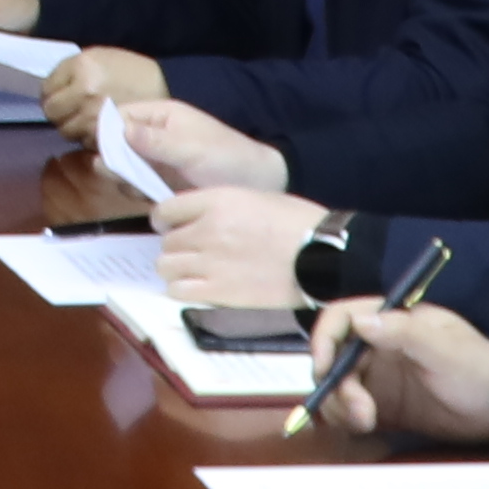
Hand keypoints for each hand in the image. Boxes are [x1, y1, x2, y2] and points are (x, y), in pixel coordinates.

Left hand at [37, 45, 170, 134]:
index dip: (51, 94)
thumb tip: (45, 92)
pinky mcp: (107, 136)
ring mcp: (95, 117)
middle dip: (59, 112)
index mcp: (82, 69)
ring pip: (66, 131)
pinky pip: (84, 142)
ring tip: (86, 118)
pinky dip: (88, 138)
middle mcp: (85, 93)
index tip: (59, 95)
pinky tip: (99, 128)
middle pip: (52, 113)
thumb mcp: (95, 57)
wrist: (164, 85)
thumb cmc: (127, 69)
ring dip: (72, 126)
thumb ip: (68, 72)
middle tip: (71, 108)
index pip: (46, 91)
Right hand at [111, 98, 280, 196]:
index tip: (107, 153)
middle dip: (114, 159)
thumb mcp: (192, 149)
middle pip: (117, 143)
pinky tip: (147, 199)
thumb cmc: (228, 158)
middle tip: (119, 174)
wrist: (258, 185)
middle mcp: (155, 135)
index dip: (109, 132)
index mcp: (162, 116)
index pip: (122, 116)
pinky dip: (137, 192)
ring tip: (138, 188)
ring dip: (125, 178)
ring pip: (125, 166)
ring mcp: (158, 161)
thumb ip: (155, 141)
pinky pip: (139, 185)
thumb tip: (120, 130)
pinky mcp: (163, 184)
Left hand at [153, 184, 329, 312]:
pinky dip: (182, 289)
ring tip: (193, 271)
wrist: (322, 255)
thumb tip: (197, 218)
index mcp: (217, 201)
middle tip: (192, 252)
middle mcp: (207, 229)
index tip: (171, 227)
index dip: (165, 220)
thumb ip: (220, 206)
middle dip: (176, 247)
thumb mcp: (254, 198)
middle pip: (166, 241)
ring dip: (176, 269)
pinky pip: (177, 291)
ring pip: (165, 265)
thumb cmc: (297, 223)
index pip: (166, 210)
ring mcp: (210, 262)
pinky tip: (198, 287)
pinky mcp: (219, 291)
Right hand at [295, 295, 488, 449]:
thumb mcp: (445, 348)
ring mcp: (378, 378)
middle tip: (360, 411)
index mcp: (390, 320)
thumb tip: (361, 322)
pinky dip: (347, 421)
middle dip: (336, 385)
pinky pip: (349, 412)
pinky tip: (366, 428)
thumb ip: (404, 332)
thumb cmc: (482, 368)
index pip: (340, 320)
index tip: (324, 367)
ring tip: (366, 422)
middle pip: (332, 359)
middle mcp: (377, 347)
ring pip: (336, 388)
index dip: (324, 339)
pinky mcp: (381, 407)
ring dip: (340, 406)